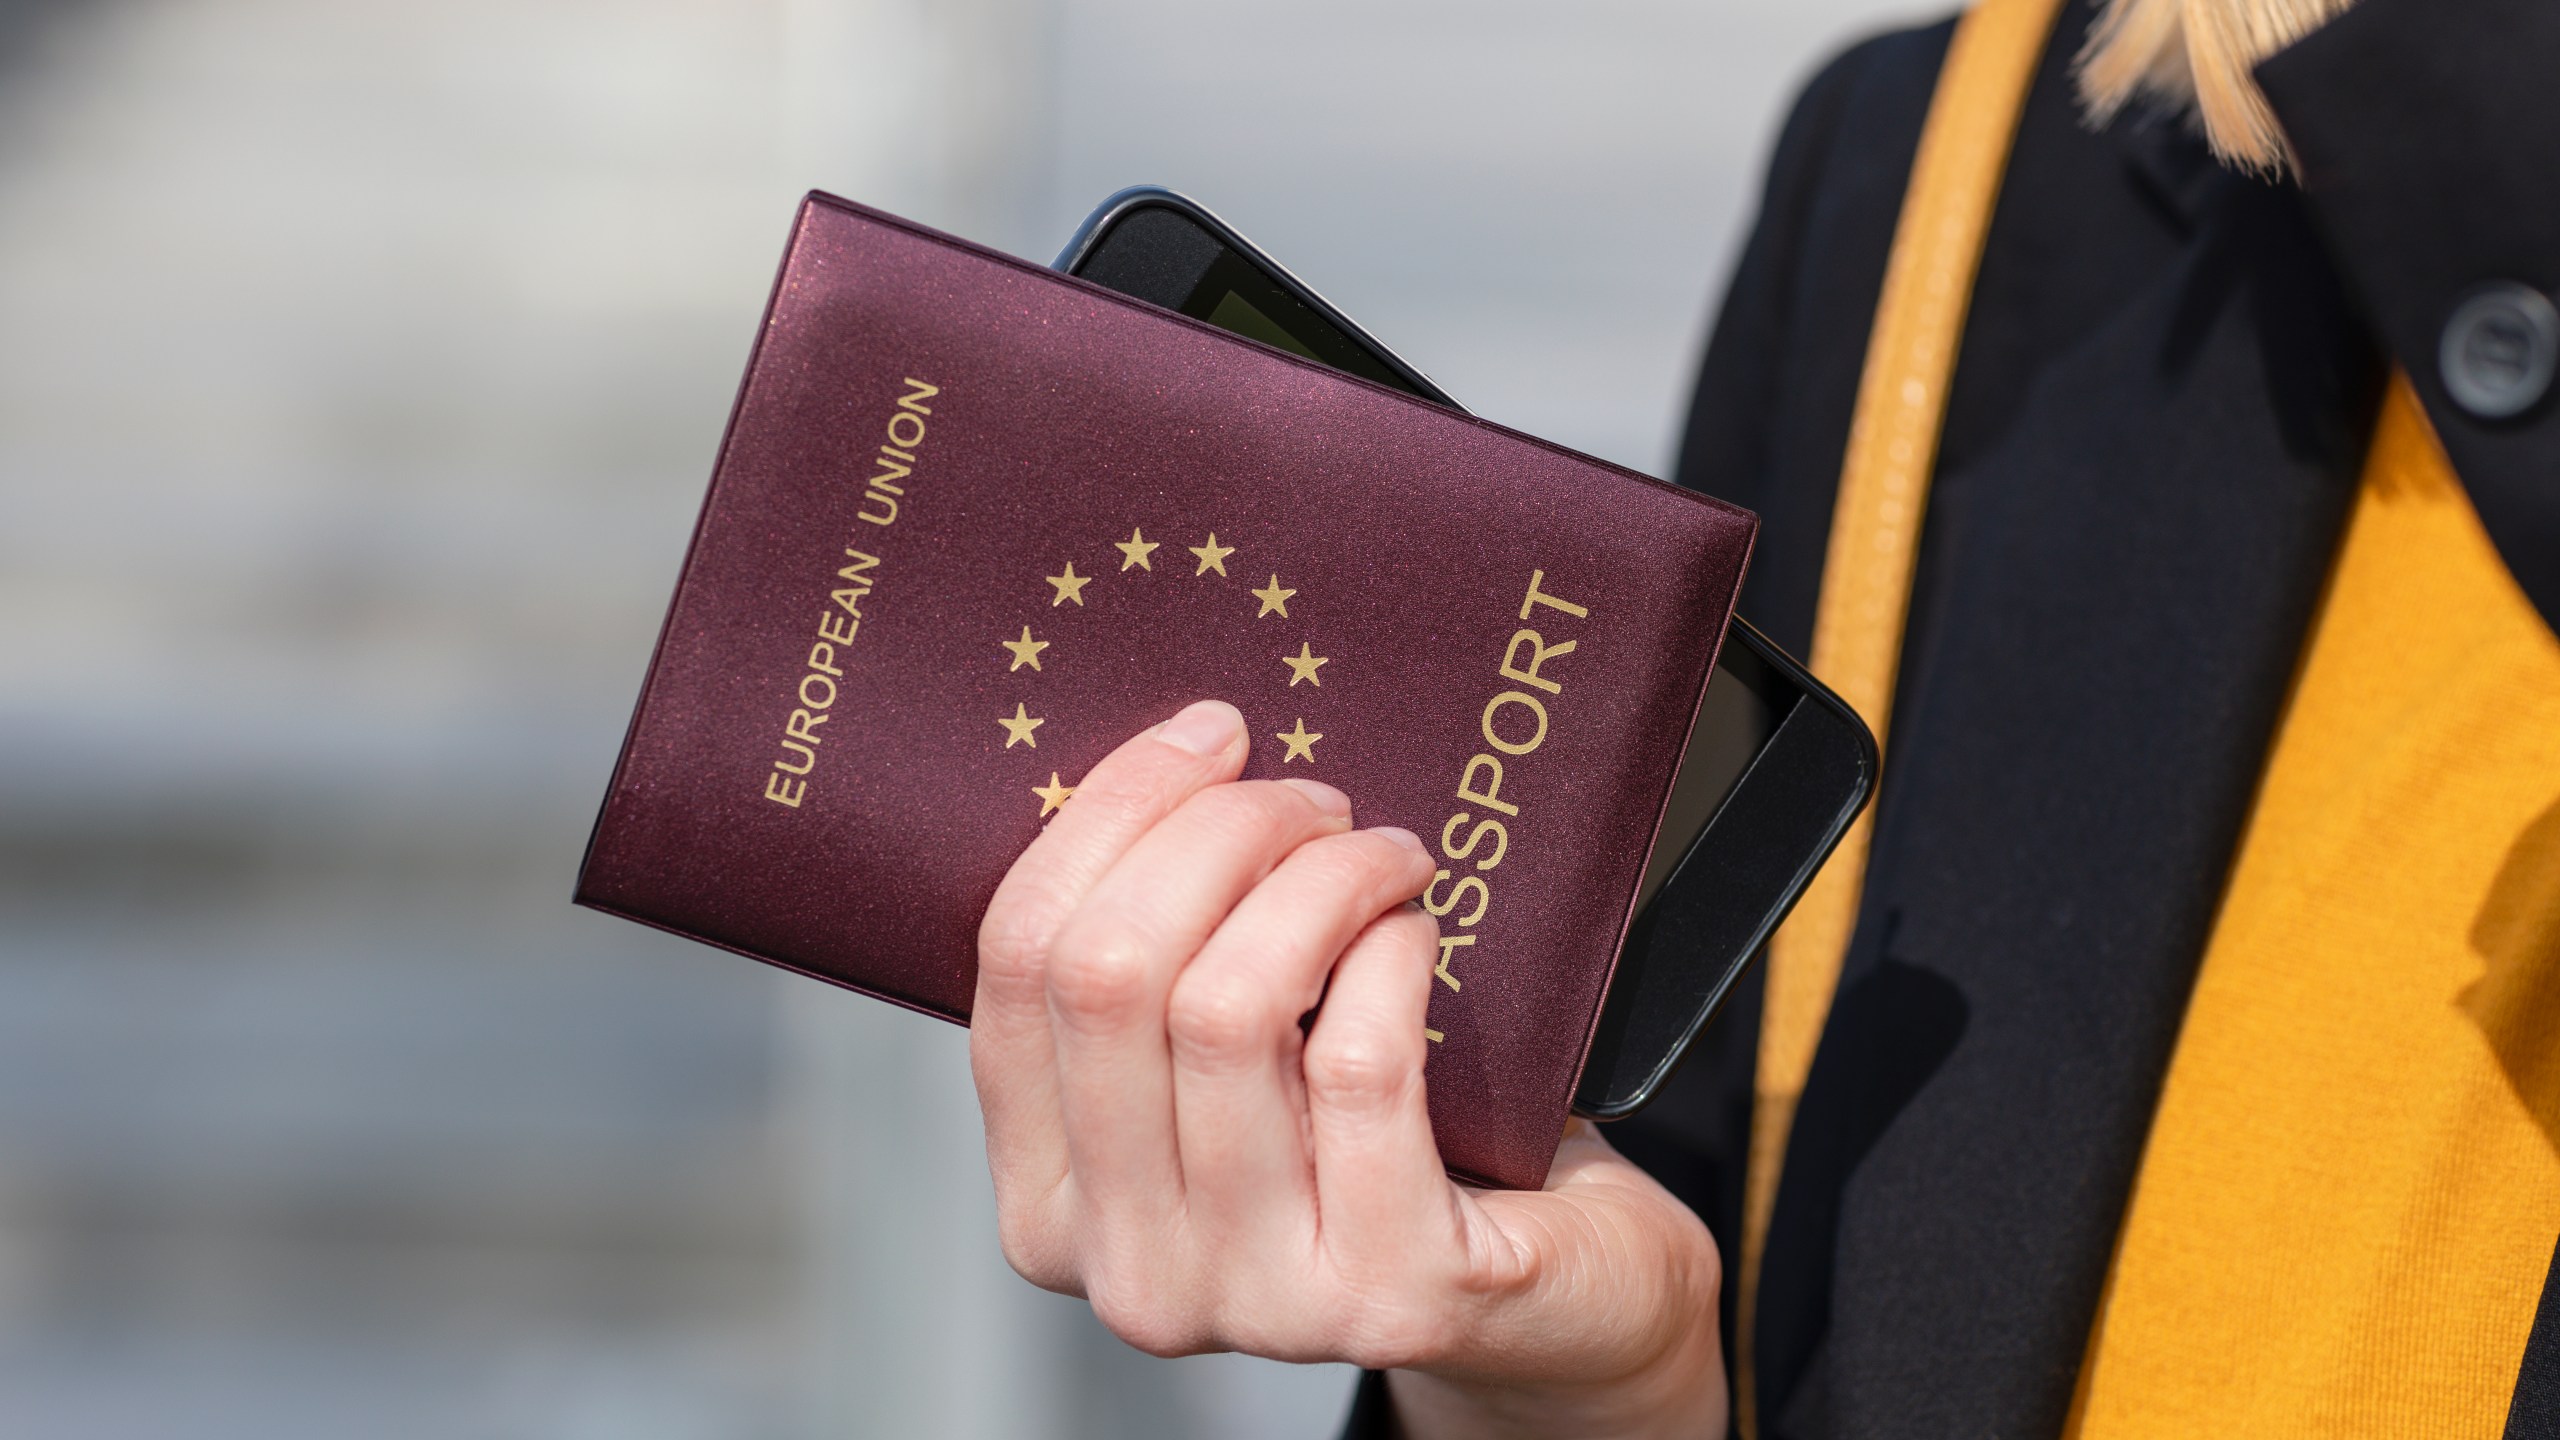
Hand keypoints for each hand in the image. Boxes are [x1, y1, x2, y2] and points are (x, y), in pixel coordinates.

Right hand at [971, 700, 1727, 1439]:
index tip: (1206, 735)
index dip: (1109, 816)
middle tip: (1313, 798)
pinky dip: (1391, 959)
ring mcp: (1250, 1299)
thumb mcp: (1230, 1063)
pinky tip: (1417, 941)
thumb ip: (1160, 963)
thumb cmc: (1384, 1148)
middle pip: (1109, 972)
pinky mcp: (1383, 1295)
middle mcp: (1126, 1269)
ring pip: (1226, 1009)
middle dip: (1218, 834)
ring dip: (1319, 883)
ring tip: (1384, 857)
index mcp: (1049, 1201)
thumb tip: (1170, 755)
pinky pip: (1357, 1062)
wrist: (1556, 1289)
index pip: (1019, 962)